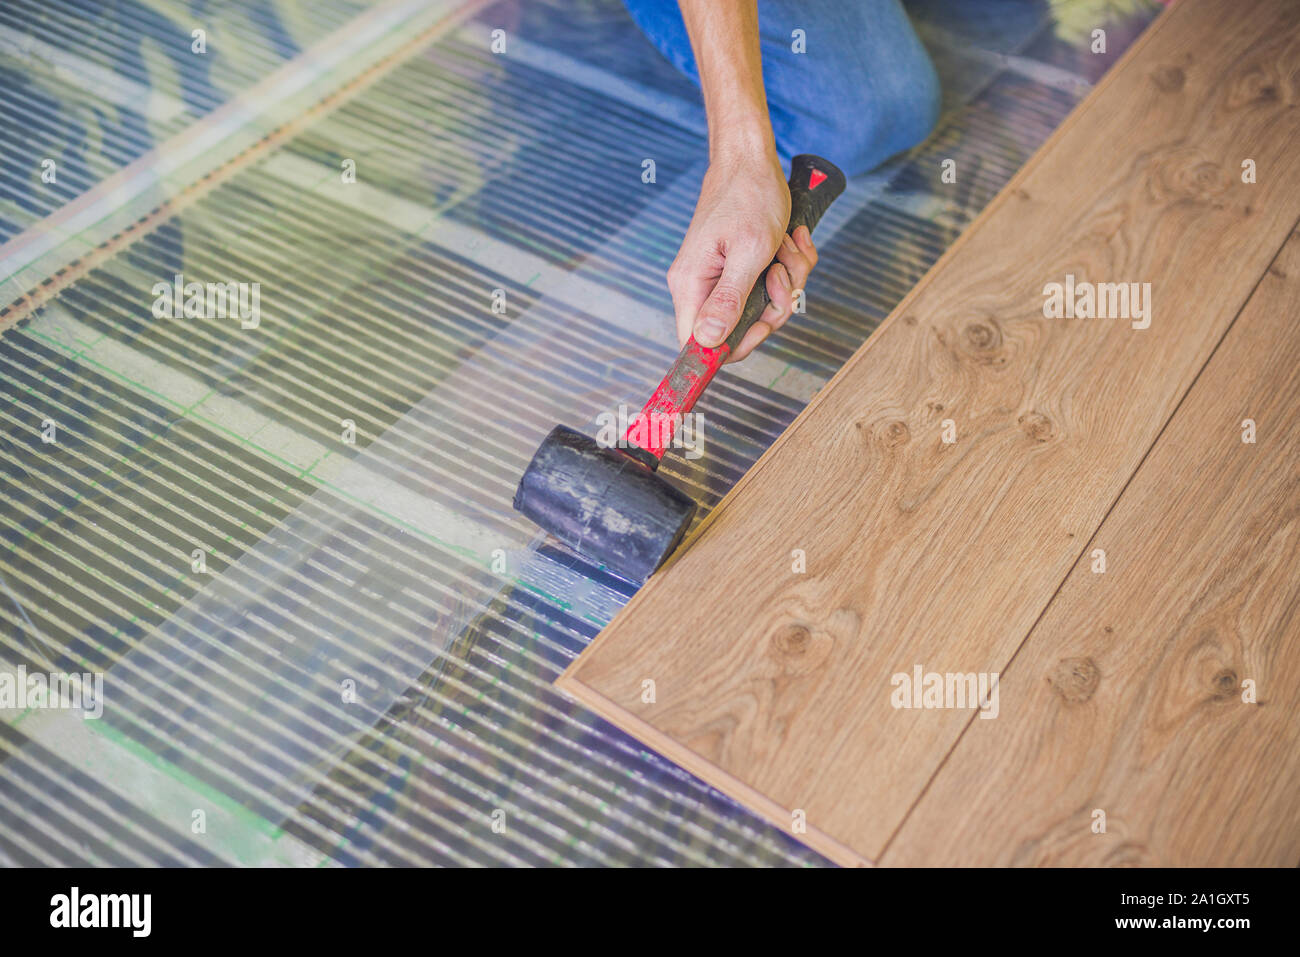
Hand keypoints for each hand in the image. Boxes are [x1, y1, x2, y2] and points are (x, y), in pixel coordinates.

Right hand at [667, 151, 819, 361]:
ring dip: (787, 281)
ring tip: (787, 248)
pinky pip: (769, 288)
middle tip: (783, 274)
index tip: (763, 326)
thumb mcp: (748, 251)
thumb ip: (729, 300)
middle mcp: (701, 285)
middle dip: (774, 306)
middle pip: (738, 330)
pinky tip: (790, 243)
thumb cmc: (749, 196)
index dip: (734, 346)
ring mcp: (721, 277)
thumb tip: (707, 342)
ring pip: (761, 308)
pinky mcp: (739, 268)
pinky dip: (789, 267)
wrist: (752, 159)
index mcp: (691, 285)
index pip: (698, 344)